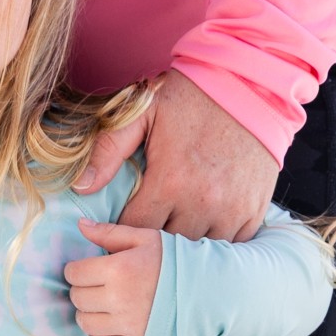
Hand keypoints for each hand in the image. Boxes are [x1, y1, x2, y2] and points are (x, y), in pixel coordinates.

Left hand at [65, 220, 163, 335]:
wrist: (205, 291)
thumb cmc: (173, 261)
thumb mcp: (144, 238)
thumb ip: (109, 232)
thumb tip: (80, 225)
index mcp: (119, 269)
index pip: (74, 273)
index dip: (77, 270)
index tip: (87, 269)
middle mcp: (119, 299)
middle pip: (77, 298)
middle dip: (83, 290)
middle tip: (97, 286)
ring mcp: (127, 325)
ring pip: (85, 323)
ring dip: (89, 313)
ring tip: (103, 304)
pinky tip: (111, 324)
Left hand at [74, 69, 277, 240]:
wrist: (249, 85)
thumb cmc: (191, 97)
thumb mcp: (144, 114)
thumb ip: (108, 150)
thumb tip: (81, 188)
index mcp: (171, 181)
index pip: (135, 230)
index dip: (124, 229)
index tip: (122, 221)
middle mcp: (203, 201)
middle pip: (167, 246)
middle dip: (153, 239)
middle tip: (147, 225)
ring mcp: (232, 208)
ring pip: (200, 250)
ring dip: (186, 242)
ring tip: (175, 227)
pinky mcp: (254, 209)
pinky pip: (232, 245)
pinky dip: (217, 240)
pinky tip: (205, 227)